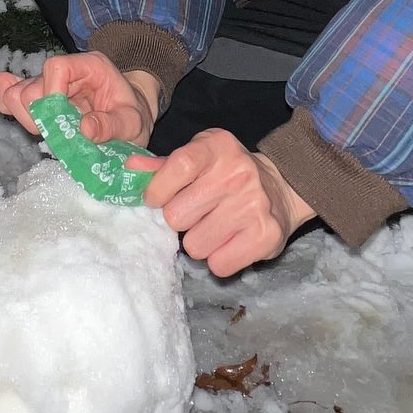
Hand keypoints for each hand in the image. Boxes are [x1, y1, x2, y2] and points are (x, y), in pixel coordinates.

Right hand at [0, 51, 158, 148]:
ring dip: (26, 119)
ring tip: (49, 134)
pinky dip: (12, 110)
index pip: (55, 67)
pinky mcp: (38, 100)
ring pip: (15, 94)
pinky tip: (24, 121)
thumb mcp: (133, 122)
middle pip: (30, 86)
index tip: (62, 121)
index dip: (52, 94)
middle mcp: (65, 71)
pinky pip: (10, 98)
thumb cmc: (132, 116)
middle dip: (39, 116)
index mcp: (89, 66)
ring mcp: (48, 85)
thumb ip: (112, 125)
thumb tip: (84, 129)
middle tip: (58, 135)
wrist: (129, 118)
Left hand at [126, 128, 315, 275]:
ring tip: (215, 226)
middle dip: (180, 220)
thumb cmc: (228, 173)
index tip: (156, 199)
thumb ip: (163, 165)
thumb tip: (129, 167)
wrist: (283, 188)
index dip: (158, 190)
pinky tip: (229, 241)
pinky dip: (219, 259)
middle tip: (196, 213)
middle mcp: (238, 174)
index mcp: (217, 147)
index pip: (177, 167)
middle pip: (177, 216)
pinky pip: (219, 265)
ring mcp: (254, 206)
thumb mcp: (199, 157)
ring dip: (199, 242)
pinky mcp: (266, 237)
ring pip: (195, 246)